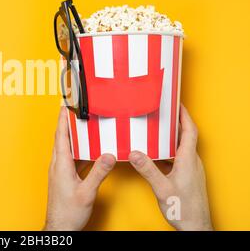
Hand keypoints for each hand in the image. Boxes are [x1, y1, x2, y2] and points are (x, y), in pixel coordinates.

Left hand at [44, 108, 115, 230]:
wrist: (60, 227)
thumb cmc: (69, 212)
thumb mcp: (87, 192)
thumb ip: (99, 173)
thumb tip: (109, 155)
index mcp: (61, 165)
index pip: (61, 136)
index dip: (63, 119)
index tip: (65, 105)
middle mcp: (57, 165)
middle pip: (60, 138)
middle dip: (65, 122)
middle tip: (72, 109)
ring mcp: (59, 171)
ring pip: (64, 147)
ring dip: (70, 135)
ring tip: (79, 124)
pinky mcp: (62, 177)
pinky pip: (68, 157)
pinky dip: (75, 148)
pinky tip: (85, 149)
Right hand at [128, 104, 212, 230]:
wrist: (195, 226)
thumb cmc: (183, 209)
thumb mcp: (161, 188)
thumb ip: (147, 169)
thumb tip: (134, 153)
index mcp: (188, 160)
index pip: (190, 131)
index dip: (184, 115)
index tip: (177, 103)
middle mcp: (192, 162)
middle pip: (186, 136)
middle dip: (176, 122)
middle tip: (164, 113)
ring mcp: (191, 170)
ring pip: (182, 147)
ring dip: (172, 137)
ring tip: (158, 130)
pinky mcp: (188, 177)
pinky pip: (179, 157)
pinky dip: (169, 151)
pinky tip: (157, 155)